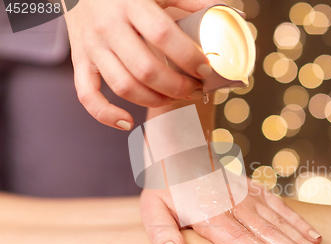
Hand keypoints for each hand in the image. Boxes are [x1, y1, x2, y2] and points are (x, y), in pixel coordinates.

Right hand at [64, 0, 220, 129]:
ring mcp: (92, 47)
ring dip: (154, 101)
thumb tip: (228, 15)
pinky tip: (128, 122)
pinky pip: (87, 96)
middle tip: (196, 90)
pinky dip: (105, 115)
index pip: (162, 36)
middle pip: (146, 69)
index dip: (188, 57)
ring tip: (175, 99)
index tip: (206, 70)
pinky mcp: (80, 61)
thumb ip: (188, 0)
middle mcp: (109, 27)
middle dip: (177, 87)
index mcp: (131, 3)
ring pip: (123, 86)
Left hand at [141, 179, 328, 243]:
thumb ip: (162, 234)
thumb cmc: (166, 186)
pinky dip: (298, 221)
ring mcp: (247, 196)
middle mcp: (233, 205)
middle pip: (267, 232)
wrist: (181, 151)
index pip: (237, 239)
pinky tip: (315, 235)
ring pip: (279, 221)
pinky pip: (280, 206)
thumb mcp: (153, 209)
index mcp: (208, 214)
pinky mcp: (255, 190)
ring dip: (302, 240)